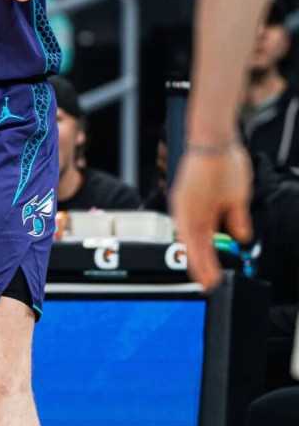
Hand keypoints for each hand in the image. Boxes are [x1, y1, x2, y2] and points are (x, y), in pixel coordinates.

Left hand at [170, 143, 252, 291]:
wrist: (215, 139)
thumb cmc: (225, 161)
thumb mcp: (236, 197)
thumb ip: (235, 218)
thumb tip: (240, 236)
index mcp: (199, 208)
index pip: (201, 239)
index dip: (206, 258)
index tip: (211, 275)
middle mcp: (189, 209)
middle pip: (194, 244)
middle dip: (202, 266)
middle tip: (207, 286)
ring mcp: (186, 206)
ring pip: (190, 242)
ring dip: (199, 263)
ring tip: (207, 282)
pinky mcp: (185, 202)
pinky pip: (188, 232)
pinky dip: (194, 249)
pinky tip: (200, 262)